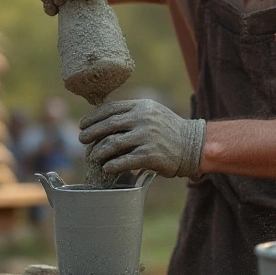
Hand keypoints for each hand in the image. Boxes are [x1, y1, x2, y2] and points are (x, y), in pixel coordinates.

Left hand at [79, 99, 205, 178]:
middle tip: (82, 140)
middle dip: (91, 133)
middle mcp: (143, 119)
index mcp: (142, 106)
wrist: (193, 145)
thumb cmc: (169, 130)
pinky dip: (112, 165)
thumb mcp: (152, 112)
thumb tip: (104, 117)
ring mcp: (147, 137)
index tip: (83, 124)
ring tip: (93, 157)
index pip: (110, 108)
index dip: (93, 117)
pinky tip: (106, 168)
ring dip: (99, 151)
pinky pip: (124, 161)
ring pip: (113, 144)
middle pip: (108, 125)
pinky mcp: (150, 155)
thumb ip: (132, 113)